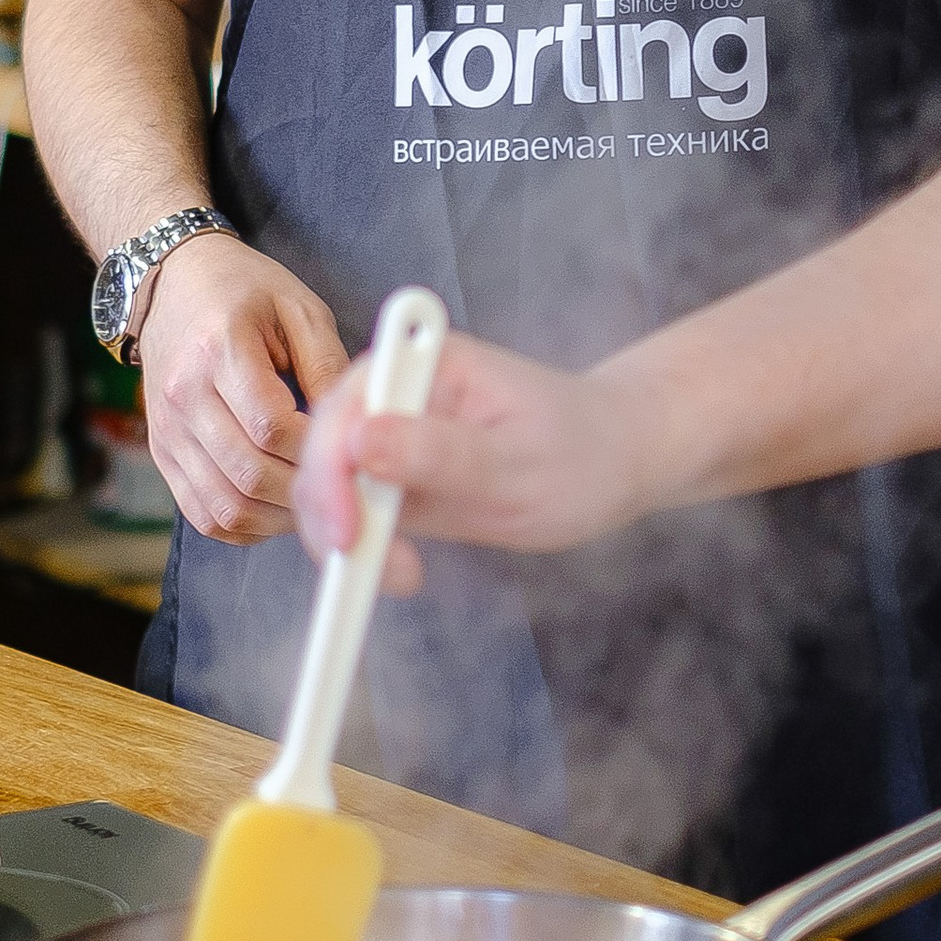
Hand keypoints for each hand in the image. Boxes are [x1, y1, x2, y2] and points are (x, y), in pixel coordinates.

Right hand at [138, 231, 347, 543]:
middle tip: (340, 484)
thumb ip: (328, 365)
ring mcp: (167, 431)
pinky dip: (245, 523)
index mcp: (219, 350)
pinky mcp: (162, 454)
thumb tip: (353, 425)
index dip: (315, 449)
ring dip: (276, 517)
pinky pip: (203, 513)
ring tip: (312, 499)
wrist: (175, 283)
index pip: (271, 426)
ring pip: (224, 506)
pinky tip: (275, 506)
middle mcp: (183, 396)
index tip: (347, 447)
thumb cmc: (245, 291)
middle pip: (248, 474)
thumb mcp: (300, 308)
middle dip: (303, 490)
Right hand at [293, 330, 659, 586]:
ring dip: (343, 538)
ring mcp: (395, 433)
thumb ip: (441, 453)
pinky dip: (363, 548)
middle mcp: (399, 390)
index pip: (348, 408)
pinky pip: (356, 511)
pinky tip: (401, 574)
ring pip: (330, 485)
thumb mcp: (519, 461)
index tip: (349, 532)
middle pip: (325, 447)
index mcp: (426, 362)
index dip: (332, 471)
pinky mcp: (399, 474)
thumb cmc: (582, 449)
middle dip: (330, 513)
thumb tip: (361, 442)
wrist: (615, 459)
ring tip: (399, 577)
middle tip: (362, 572)